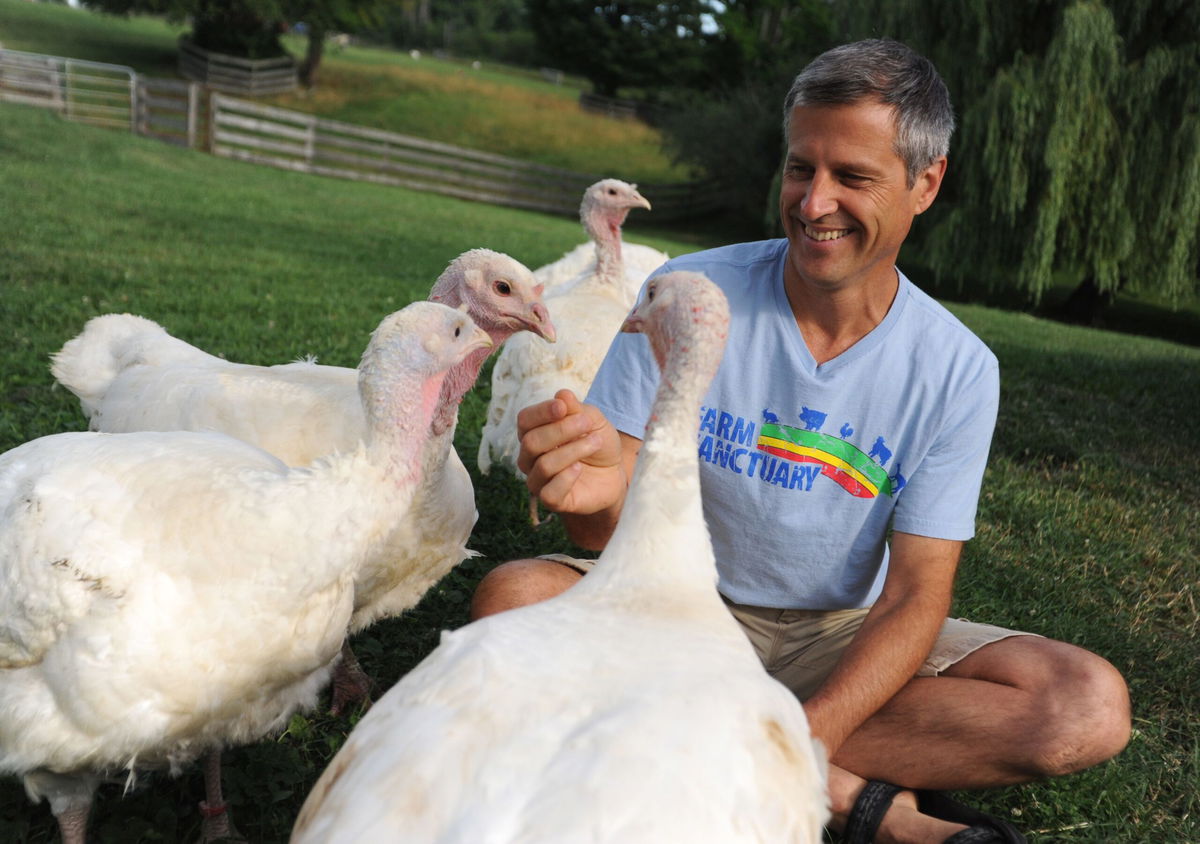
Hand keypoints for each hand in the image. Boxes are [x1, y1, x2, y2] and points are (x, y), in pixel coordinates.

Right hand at [517, 389, 627, 516]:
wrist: (613, 473)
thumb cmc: (597, 442)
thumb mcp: (593, 421)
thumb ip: (576, 409)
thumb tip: (562, 395)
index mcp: (534, 433)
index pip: (524, 420)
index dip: (541, 412)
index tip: (562, 407)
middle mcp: (530, 457)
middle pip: (531, 442)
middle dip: (561, 430)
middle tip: (587, 424)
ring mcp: (538, 480)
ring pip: (544, 465)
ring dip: (573, 450)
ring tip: (595, 443)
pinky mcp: (551, 500)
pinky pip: (549, 492)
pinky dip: (566, 478)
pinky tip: (580, 469)